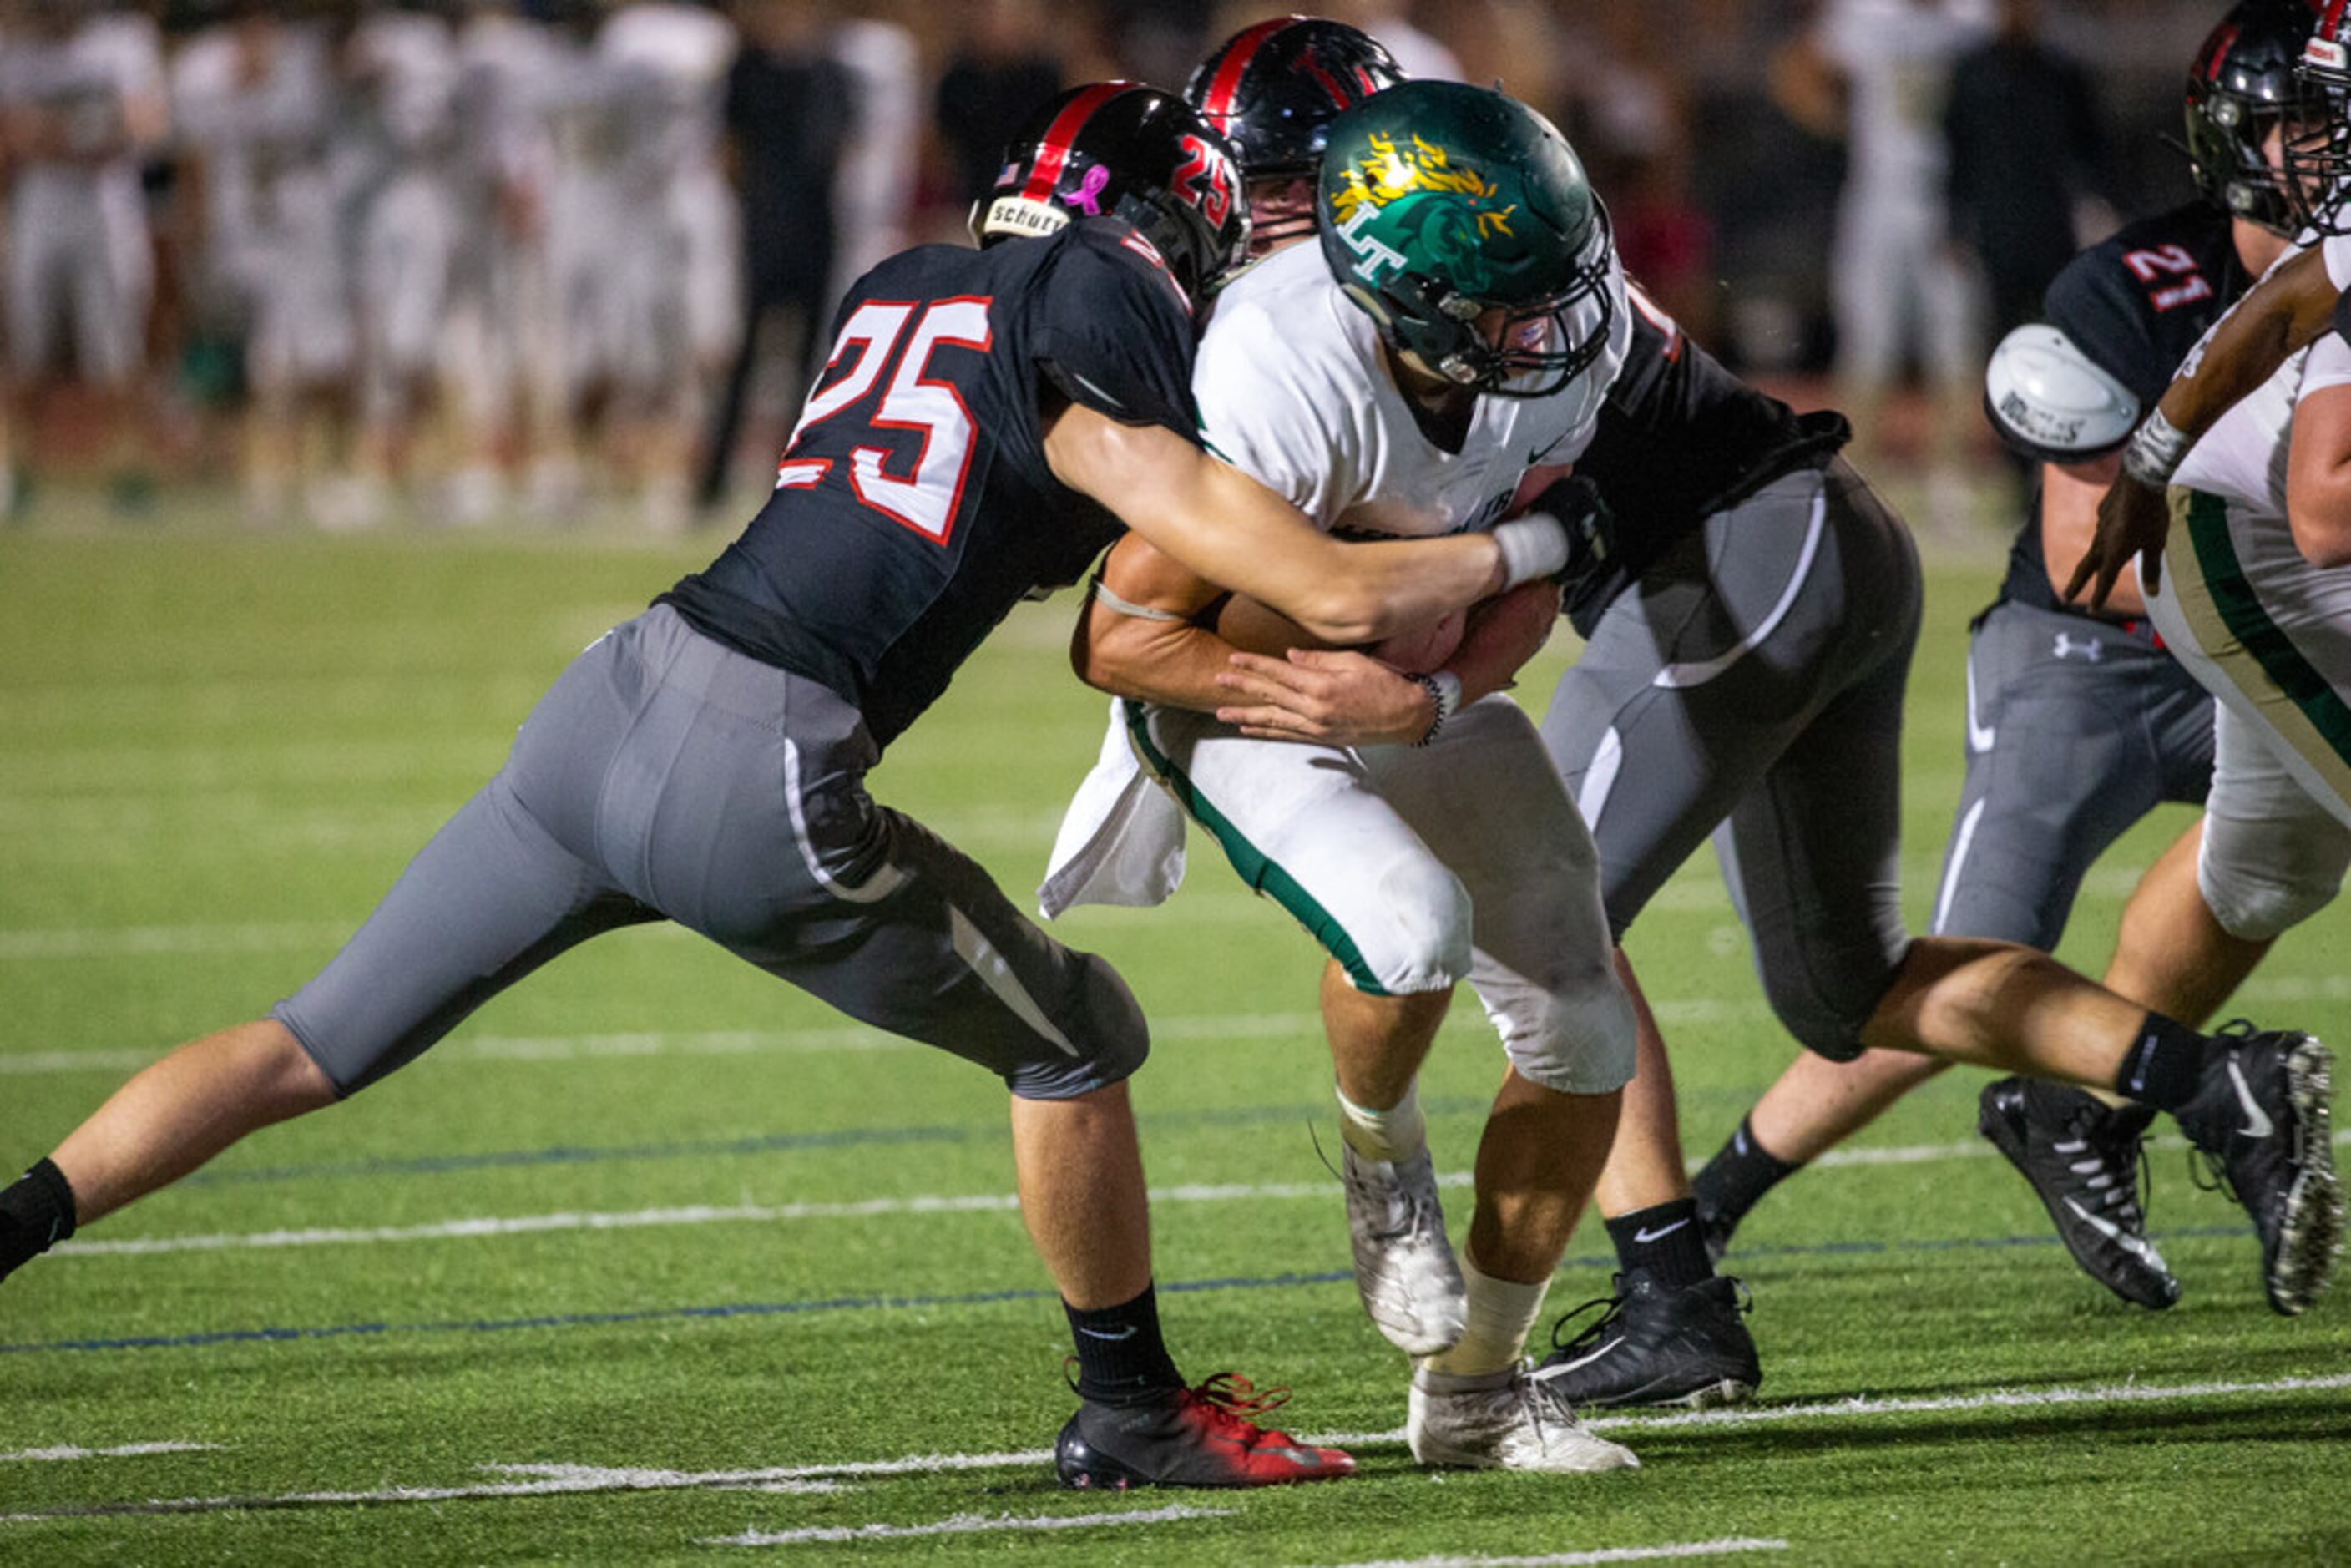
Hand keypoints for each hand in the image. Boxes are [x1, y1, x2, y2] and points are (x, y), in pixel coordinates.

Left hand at [1213, 648, 1432, 744]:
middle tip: (1216, 681)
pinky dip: (1266, 731)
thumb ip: (1319, 659)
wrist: (1408, 716)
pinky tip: (1249, 728)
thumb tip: (1289, 656)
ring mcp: (1316, 727)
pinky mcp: (1321, 738)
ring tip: (1220, 713)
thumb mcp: (1354, 662)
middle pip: (1270, 695)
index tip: (1233, 660)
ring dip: (1245, 715)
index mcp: (1321, 685)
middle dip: (1241, 687)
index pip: (1278, 672)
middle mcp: (1314, 709)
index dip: (1254, 665)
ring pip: (1272, 719)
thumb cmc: (1386, 683)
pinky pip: (1287, 735)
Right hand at [2066, 472, 2169, 609]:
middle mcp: (2101, 543)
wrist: (2140, 479)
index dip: (2098, 598)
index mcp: (2113, 554)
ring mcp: (2100, 526)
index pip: (2104, 582)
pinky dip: (2106, 534)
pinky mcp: (2102, 511)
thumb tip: (2153, 593)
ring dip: (2094, 559)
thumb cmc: (2152, 515)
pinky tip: (2116, 528)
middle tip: (2066, 597)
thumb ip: (2152, 569)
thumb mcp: (2156, 544)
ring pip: (2094, 547)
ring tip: (2098, 563)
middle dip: (2076, 584)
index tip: (2091, 611)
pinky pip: (2103, 528)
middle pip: (2085, 568)